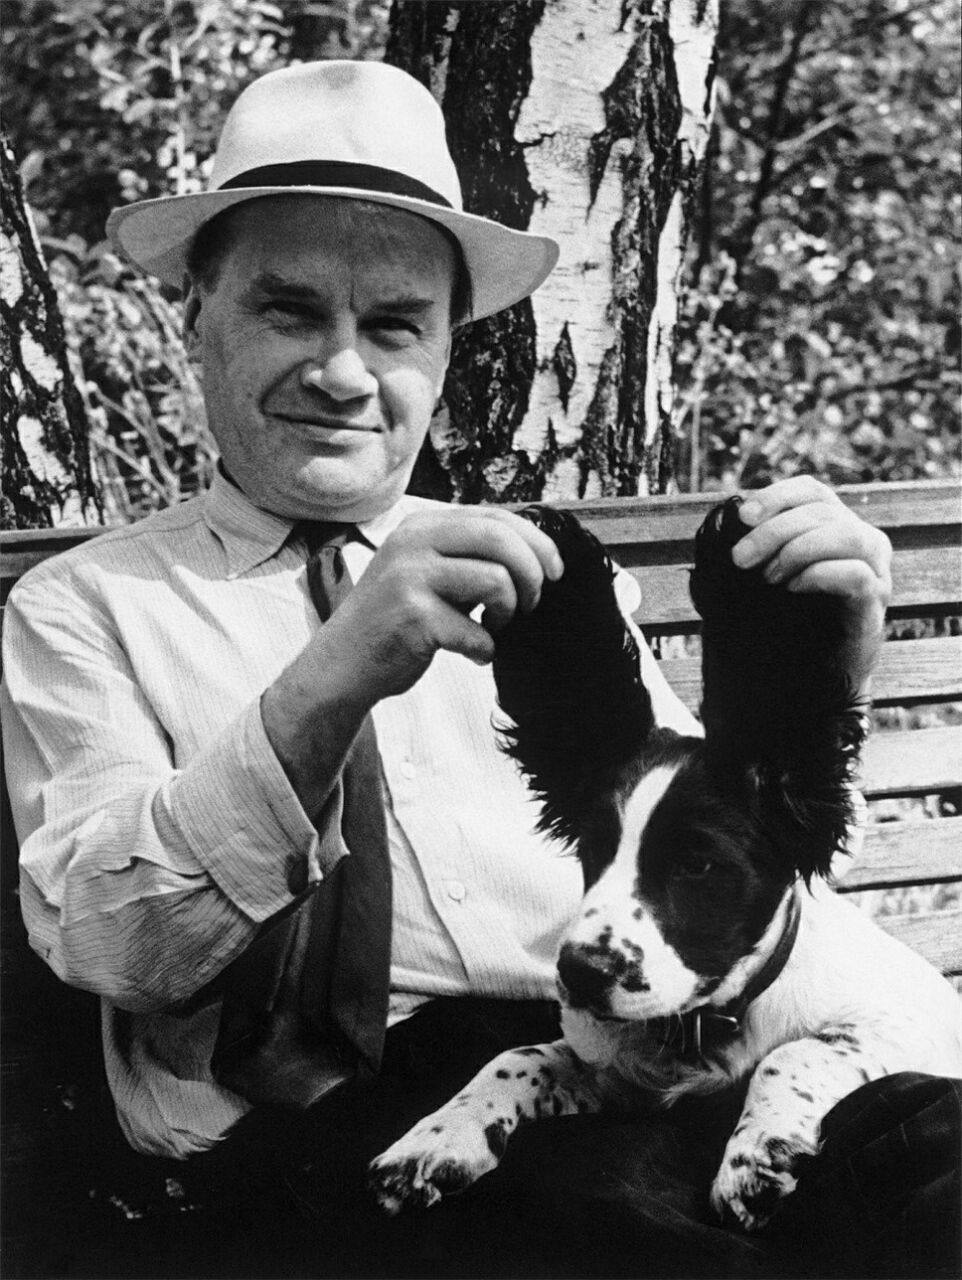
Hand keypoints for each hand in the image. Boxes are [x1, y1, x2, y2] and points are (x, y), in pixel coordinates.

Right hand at [310, 505, 563, 703]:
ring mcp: (409, 577)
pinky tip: (472, 654)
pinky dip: (485, 649)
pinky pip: (477, 631)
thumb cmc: (396, 622)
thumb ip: (469, 557)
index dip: (536, 541)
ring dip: (509, 614)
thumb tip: (536, 552)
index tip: (555, 570)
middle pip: (500, 538)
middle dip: (532, 573)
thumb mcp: (427, 573)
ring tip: (493, 628)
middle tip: (532, 604)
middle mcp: (413, 542)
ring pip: (496, 580)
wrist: (342, 665)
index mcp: (422, 525)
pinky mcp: (412, 616)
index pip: (495, 516)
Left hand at [731, 477, 891, 693]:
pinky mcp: (875, 603)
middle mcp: (863, 541)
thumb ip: (756, 547)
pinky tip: (793, 588)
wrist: (818, 676)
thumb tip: (725, 521)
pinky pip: (855, 574)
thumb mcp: (767, 574)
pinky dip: (818, 575)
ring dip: (797, 550)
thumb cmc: (790, 619)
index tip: (743, 516)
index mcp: (835, 525)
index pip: (812, 490)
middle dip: (774, 530)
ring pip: (847, 534)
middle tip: (740, 558)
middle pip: (823, 511)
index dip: (777, 496)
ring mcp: (876, 570)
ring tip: (769, 577)